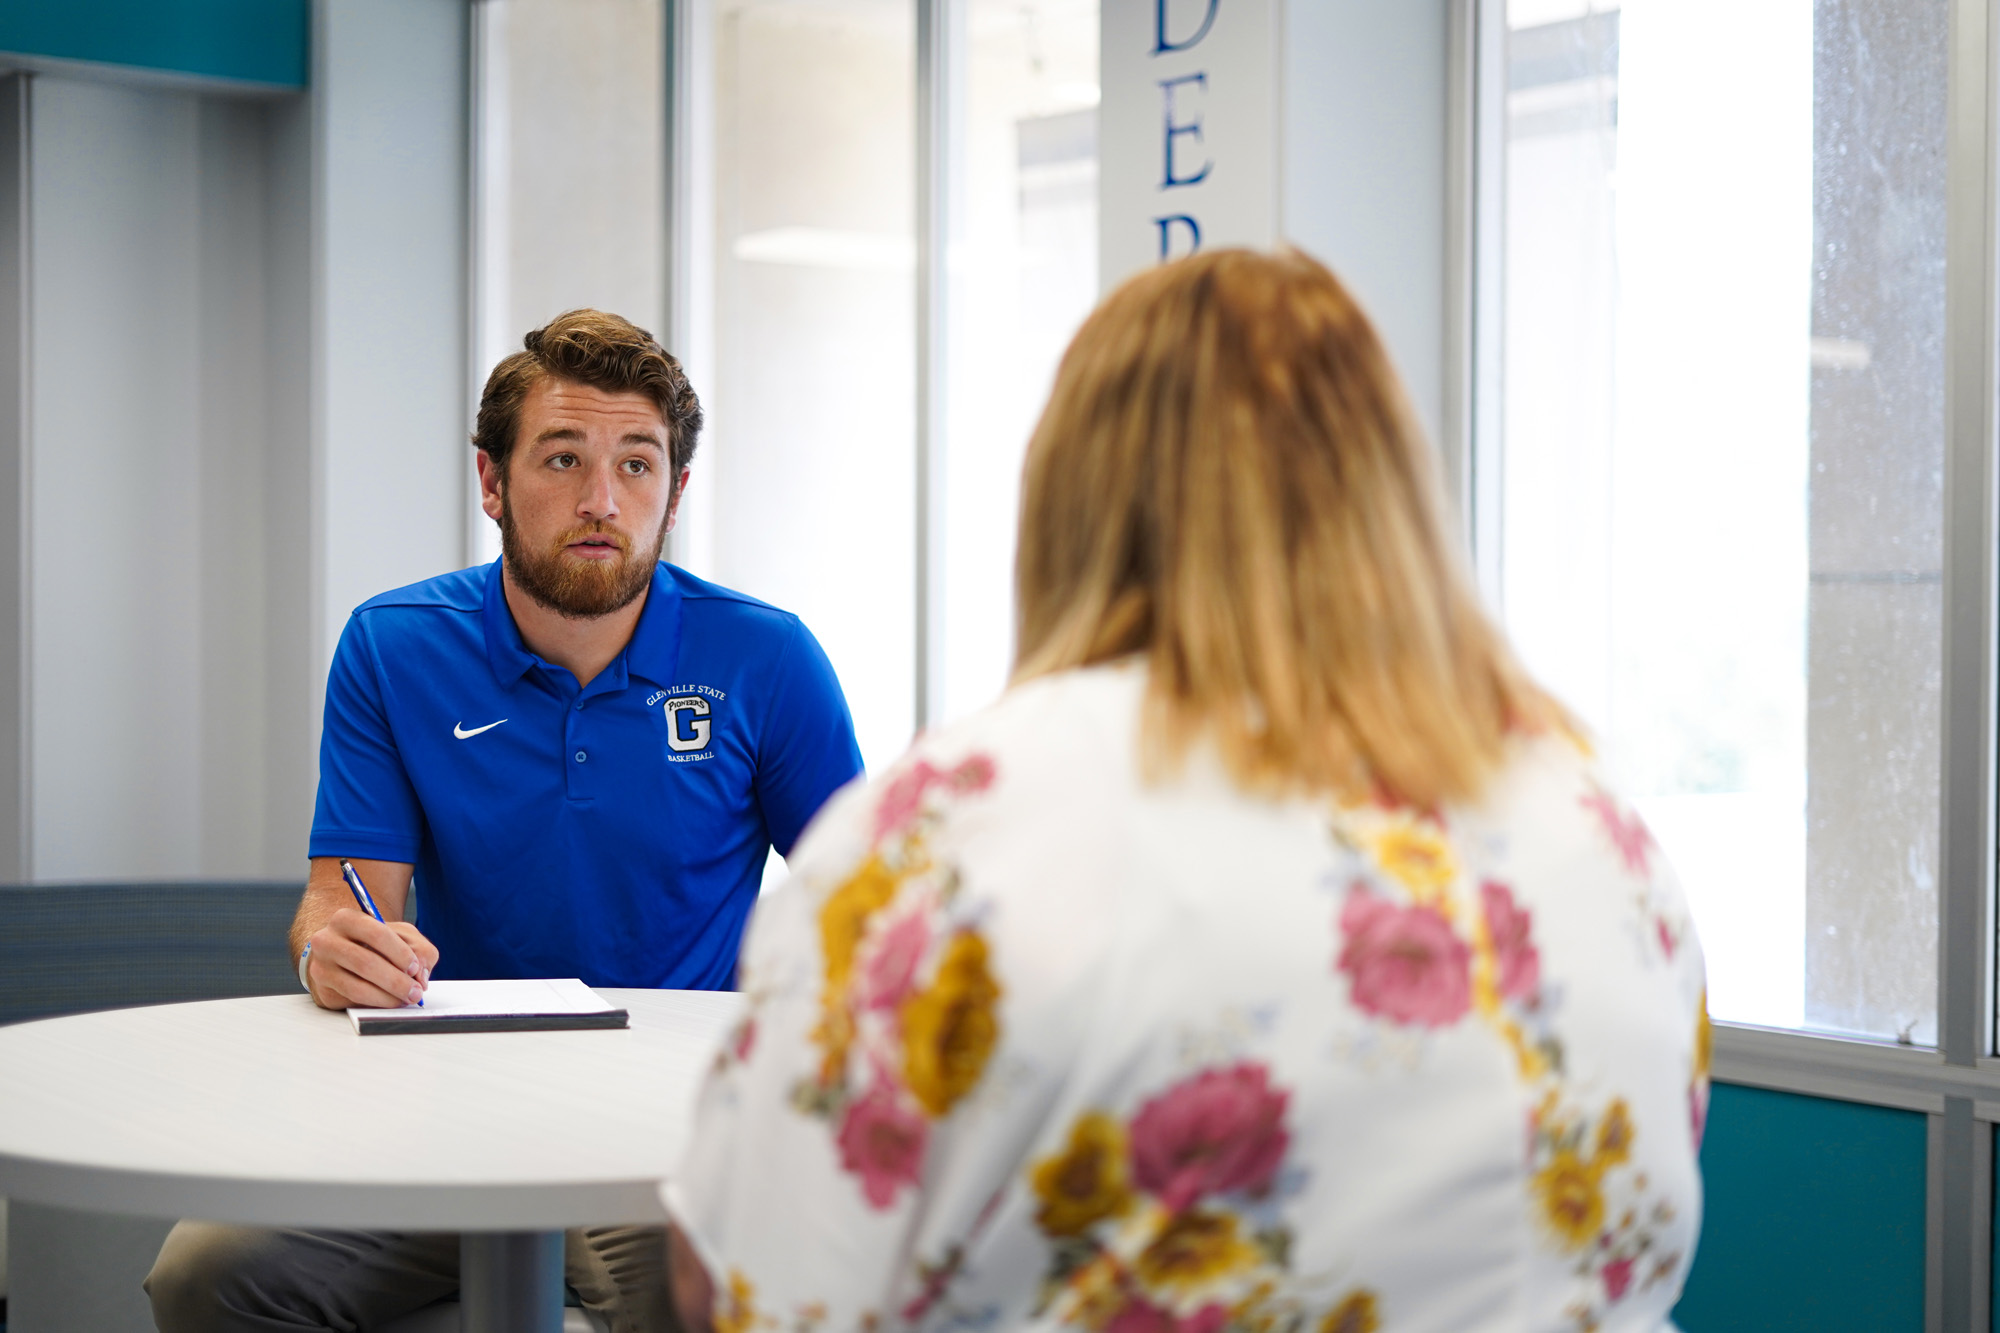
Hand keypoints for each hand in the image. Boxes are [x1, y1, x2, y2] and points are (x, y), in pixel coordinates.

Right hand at [304, 908, 438, 1008]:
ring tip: (405, 999)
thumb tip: (420, 975)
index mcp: (346, 919)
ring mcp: (321, 967)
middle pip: (365, 963)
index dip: (400, 953)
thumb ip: (419, 949)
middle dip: (396, 981)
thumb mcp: (401, 935)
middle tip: (415, 992)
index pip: (376, 934)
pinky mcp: (322, 991)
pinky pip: (352, 1002)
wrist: (342, 955)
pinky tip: (389, 1001)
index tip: (415, 968)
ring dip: (387, 997)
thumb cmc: (374, 943)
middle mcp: (326, 941)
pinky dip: (375, 1004)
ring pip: (357, 987)